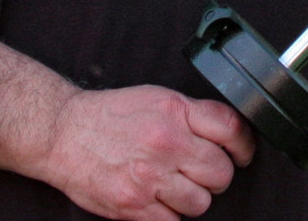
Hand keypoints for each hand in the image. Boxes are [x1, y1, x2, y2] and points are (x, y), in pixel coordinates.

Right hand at [41, 85, 256, 220]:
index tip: (240, 154)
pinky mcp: (134, 206)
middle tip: (197, 171)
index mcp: (175, 112)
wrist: (63, 133)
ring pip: (201, 203)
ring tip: (172, 184)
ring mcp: (150, 177)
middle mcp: (166, 143)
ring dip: (191, 198)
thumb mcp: (156, 99)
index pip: (231, 129)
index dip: (243, 146)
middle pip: (221, 173)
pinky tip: (156, 198)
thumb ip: (192, 115)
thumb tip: (228, 134)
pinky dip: (168, 215)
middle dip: (214, 175)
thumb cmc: (110, 117)